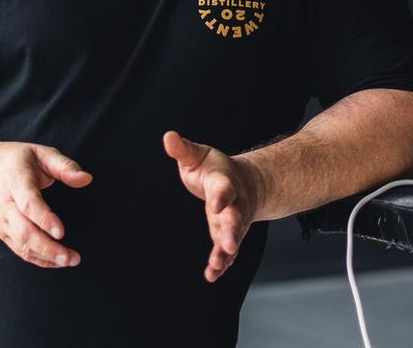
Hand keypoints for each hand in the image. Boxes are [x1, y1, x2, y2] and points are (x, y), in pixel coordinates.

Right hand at [0, 141, 91, 268]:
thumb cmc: (14, 160)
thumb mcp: (40, 153)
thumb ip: (64, 166)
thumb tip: (87, 179)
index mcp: (15, 181)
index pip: (28, 204)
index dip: (44, 219)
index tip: (61, 232)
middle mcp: (5, 205)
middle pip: (24, 231)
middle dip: (47, 247)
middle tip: (69, 257)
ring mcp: (2, 221)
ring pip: (21, 244)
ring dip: (45, 256)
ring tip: (69, 260)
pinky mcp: (2, 232)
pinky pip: (19, 250)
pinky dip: (38, 259)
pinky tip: (56, 262)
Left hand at [163, 131, 262, 282]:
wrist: (245, 183)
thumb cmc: (215, 169)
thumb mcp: (199, 155)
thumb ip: (183, 149)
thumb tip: (167, 136)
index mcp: (224, 182)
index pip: (223, 189)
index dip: (221, 197)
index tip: (216, 205)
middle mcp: (234, 204)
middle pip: (235, 218)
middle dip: (231, 232)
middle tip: (229, 245)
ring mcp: (233, 222)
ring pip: (232, 238)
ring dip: (226, 253)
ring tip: (217, 266)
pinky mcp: (227, 235)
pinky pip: (227, 252)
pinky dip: (221, 264)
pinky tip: (212, 275)